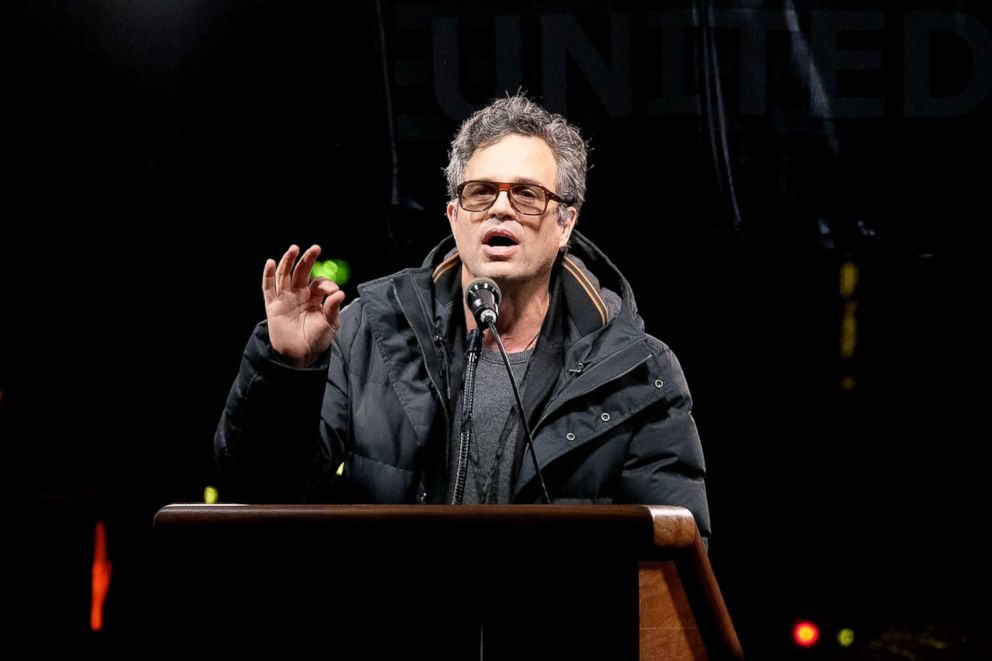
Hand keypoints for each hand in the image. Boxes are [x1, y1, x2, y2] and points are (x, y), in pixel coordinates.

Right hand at [262, 244, 344, 366]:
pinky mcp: (273, 306)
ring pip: (284, 275)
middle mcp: (299, 294)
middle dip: (308, 259)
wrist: (300, 356)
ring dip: (288, 261)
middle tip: (316, 248)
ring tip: (294, 248)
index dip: (326, 284)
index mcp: (315, 297)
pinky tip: (270, 262)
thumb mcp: (329, 324)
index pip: (319, 283)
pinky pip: (268, 288)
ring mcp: (285, 298)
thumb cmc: (316, 339)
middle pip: (302, 272)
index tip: (334, 291)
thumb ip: (333, 308)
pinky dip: (268, 275)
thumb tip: (340, 293)